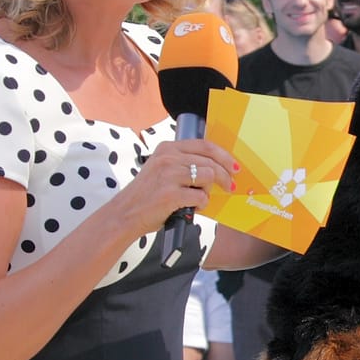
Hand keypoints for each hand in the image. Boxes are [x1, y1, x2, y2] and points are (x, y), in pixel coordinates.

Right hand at [111, 138, 239, 237]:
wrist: (125, 214)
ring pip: (207, 177)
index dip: (224, 156)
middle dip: (225, 176)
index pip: (205, 145)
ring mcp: (168, 175)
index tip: (234, 167)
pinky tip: (191, 207)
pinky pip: (201, 196)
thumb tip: (215, 166)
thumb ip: (183, 163)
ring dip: (208, 191)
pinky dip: (201, 204)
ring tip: (197, 199)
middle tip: (230, 186)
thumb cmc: (147, 195)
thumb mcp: (161, 169)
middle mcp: (168, 158)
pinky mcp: (170, 194)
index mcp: (167, 148)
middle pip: (210, 162)